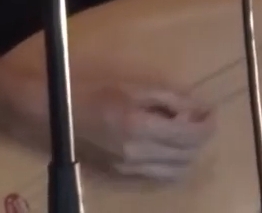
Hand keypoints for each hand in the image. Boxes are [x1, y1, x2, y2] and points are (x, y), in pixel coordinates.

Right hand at [15, 73, 214, 182]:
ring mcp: (127, 169)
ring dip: (186, 154)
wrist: (50, 113)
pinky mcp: (118, 175)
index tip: (211, 112)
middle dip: (199, 139)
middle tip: (197, 119)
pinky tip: (163, 145)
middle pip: (187, 157)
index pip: (191, 136)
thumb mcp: (132, 85)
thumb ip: (168, 98)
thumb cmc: (91, 89)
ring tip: (181, 133)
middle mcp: (136, 154)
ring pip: (175, 172)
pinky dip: (169, 163)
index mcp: (140, 127)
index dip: (208, 125)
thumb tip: (197, 108)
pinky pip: (156, 176)